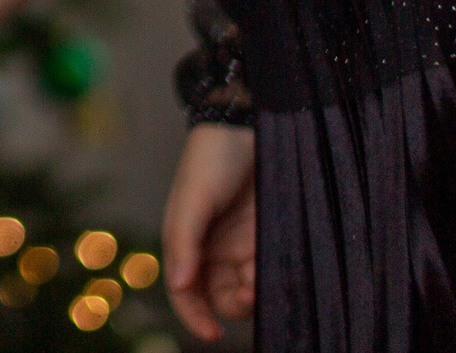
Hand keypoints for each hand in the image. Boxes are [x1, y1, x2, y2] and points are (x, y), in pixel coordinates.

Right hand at [162, 122, 256, 339]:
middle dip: (233, 305)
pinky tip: (277, 264)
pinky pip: (277, 268)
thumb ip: (183, 241)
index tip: (211, 333)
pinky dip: (278, 275)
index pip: (186, 290)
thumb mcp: (192, 197)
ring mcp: (248, 244)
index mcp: (189, 241)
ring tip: (263, 276)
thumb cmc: (213, 156)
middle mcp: (217, 248)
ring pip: (251, 287)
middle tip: (248, 296)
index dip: (194, 315)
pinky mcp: (276, 236)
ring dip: (258, 292)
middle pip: (221, 296)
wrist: (252, 122)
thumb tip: (177, 284)